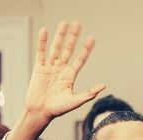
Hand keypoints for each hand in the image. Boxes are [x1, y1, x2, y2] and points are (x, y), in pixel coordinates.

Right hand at [7, 21, 104, 139]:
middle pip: (68, 49)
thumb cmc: (57, 110)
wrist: (39, 112)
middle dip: (73, 37)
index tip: (91, 38)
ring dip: (60, 36)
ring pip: (56, 48)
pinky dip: (42, 42)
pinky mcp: (39, 68)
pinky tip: (44, 31)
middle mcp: (61, 69)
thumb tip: (103, 86)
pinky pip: (41, 52)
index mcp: (70, 76)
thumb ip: (89, 93)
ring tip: (64, 23)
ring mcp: (50, 67)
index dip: (86, 49)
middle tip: (78, 24)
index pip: (80, 59)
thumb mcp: (75, 102)